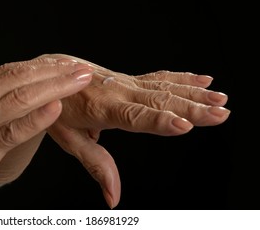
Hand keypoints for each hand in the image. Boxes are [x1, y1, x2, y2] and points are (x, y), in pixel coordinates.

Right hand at [0, 53, 93, 208]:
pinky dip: (35, 118)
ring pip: (21, 98)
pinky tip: (56, 109)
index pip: (10, 70)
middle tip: (81, 68)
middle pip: (20, 78)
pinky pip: (11, 130)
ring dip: (54, 87)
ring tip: (79, 81)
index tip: (64, 64)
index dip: (40, 66)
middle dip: (55, 71)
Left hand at [41, 54, 230, 208]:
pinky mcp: (128, 79)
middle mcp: (116, 92)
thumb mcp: (69, 139)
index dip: (159, 121)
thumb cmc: (56, 107)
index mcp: (100, 108)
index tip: (184, 124)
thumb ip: (95, 165)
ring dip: (194, 93)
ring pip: (164, 87)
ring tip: (219, 98)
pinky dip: (181, 78)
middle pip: (158, 101)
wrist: (50, 74)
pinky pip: (158, 78)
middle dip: (192, 108)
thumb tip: (113, 197)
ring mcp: (124, 83)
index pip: (133, 116)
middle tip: (220, 113)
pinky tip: (201, 80)